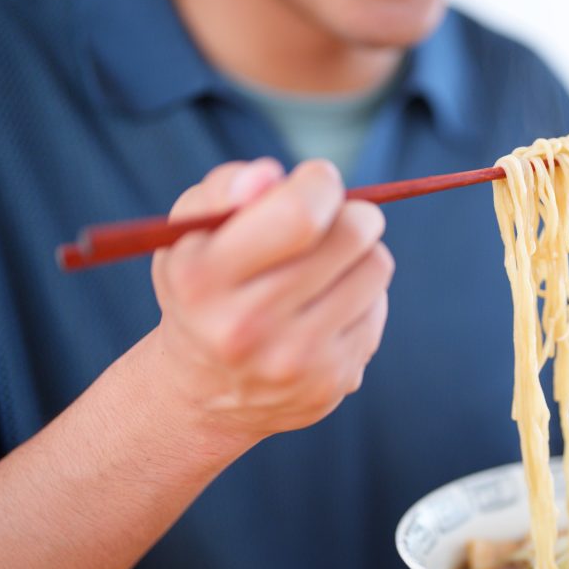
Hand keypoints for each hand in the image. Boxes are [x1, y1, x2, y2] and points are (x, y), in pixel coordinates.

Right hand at [150, 157, 393, 439]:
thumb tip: (270, 176)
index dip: (320, 183)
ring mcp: (296, 361)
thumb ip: (226, 189)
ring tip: (327, 262)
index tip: (316, 181)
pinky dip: (361, 294)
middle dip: (350, 211)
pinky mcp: (334, 381)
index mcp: (203, 280)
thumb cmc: (204, 286)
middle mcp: (247, 327)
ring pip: (375, 266)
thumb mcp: (190, 231)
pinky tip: (327, 304)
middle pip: (351, 234)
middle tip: (333, 217)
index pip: (300, 215)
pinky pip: (378, 307)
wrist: (207, 391)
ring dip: (360, 251)